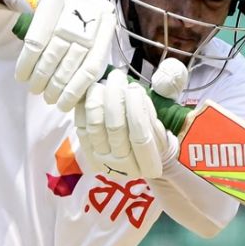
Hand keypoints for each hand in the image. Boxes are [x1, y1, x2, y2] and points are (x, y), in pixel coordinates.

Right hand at [13, 0, 115, 111]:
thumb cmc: (75, 19)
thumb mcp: (90, 35)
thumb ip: (89, 60)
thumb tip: (81, 97)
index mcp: (106, 24)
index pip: (91, 67)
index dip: (75, 90)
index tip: (63, 106)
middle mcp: (91, 14)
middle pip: (70, 61)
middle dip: (56, 86)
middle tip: (47, 99)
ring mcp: (70, 7)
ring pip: (52, 54)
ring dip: (40, 77)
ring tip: (35, 90)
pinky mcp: (49, 3)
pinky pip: (34, 42)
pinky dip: (26, 63)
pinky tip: (21, 76)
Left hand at [74, 61, 186, 179]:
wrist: (137, 158)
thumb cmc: (154, 136)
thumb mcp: (163, 124)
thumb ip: (156, 106)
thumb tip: (142, 84)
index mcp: (151, 165)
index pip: (141, 135)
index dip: (136, 108)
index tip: (134, 87)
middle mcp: (126, 169)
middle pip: (116, 128)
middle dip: (115, 97)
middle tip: (117, 77)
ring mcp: (103, 163)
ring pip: (95, 126)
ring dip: (98, 99)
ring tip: (103, 82)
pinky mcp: (87, 154)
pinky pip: (81, 127)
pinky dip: (84, 107)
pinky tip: (92, 93)